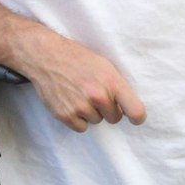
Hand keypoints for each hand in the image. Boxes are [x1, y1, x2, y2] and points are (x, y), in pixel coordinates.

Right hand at [16, 33, 147, 132]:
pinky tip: (71, 102)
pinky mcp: (65, 115)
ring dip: (91, 112)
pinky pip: (81, 127)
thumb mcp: (104, 65)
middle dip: (108, 109)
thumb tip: (127, 107)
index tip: (135, 119)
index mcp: (112, 82)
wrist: (46, 57)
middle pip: (114, 118)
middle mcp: (98, 96)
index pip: (135, 110)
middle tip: (95, 93)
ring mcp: (81, 107)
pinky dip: (77, 119)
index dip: (137, 117)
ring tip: (79, 94)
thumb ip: (117, 86)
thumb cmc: (78, 59)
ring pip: (96, 121)